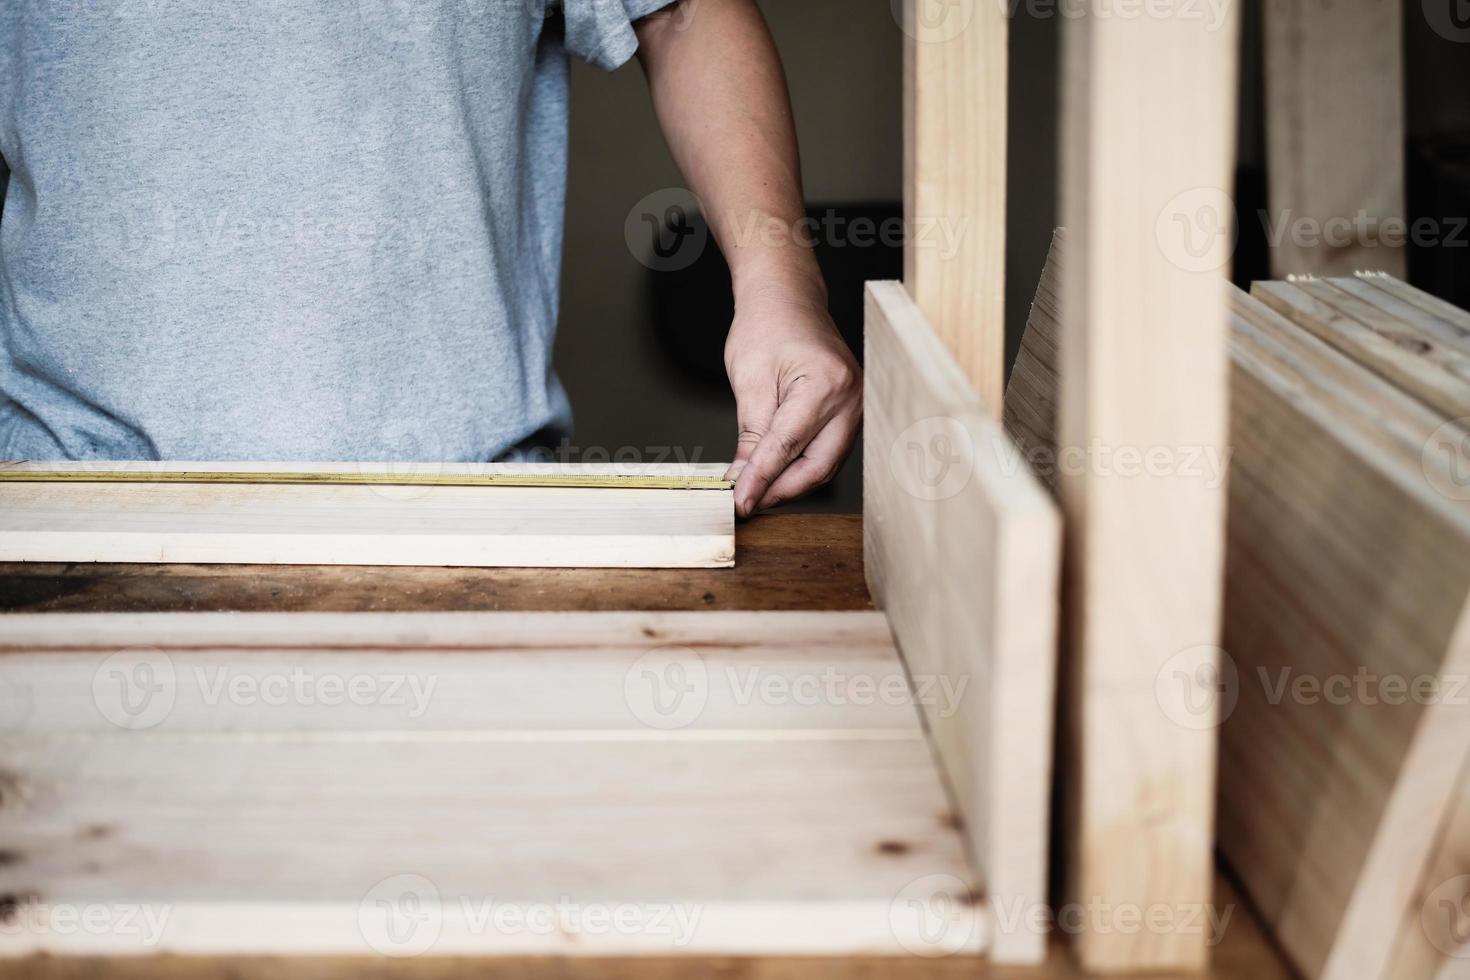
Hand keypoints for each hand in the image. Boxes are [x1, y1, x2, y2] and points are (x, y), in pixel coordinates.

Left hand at [723, 290, 861, 516]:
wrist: (787, 299)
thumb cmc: (767, 326)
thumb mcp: (749, 380)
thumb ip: (750, 436)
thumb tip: (743, 479)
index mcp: (824, 384)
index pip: (788, 447)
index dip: (761, 481)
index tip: (739, 503)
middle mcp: (850, 398)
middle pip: (818, 466)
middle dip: (781, 491)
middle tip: (747, 504)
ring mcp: (857, 406)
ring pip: (826, 464)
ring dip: (792, 484)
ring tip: (757, 492)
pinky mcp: (851, 412)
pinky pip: (829, 451)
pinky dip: (802, 467)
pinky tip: (777, 474)